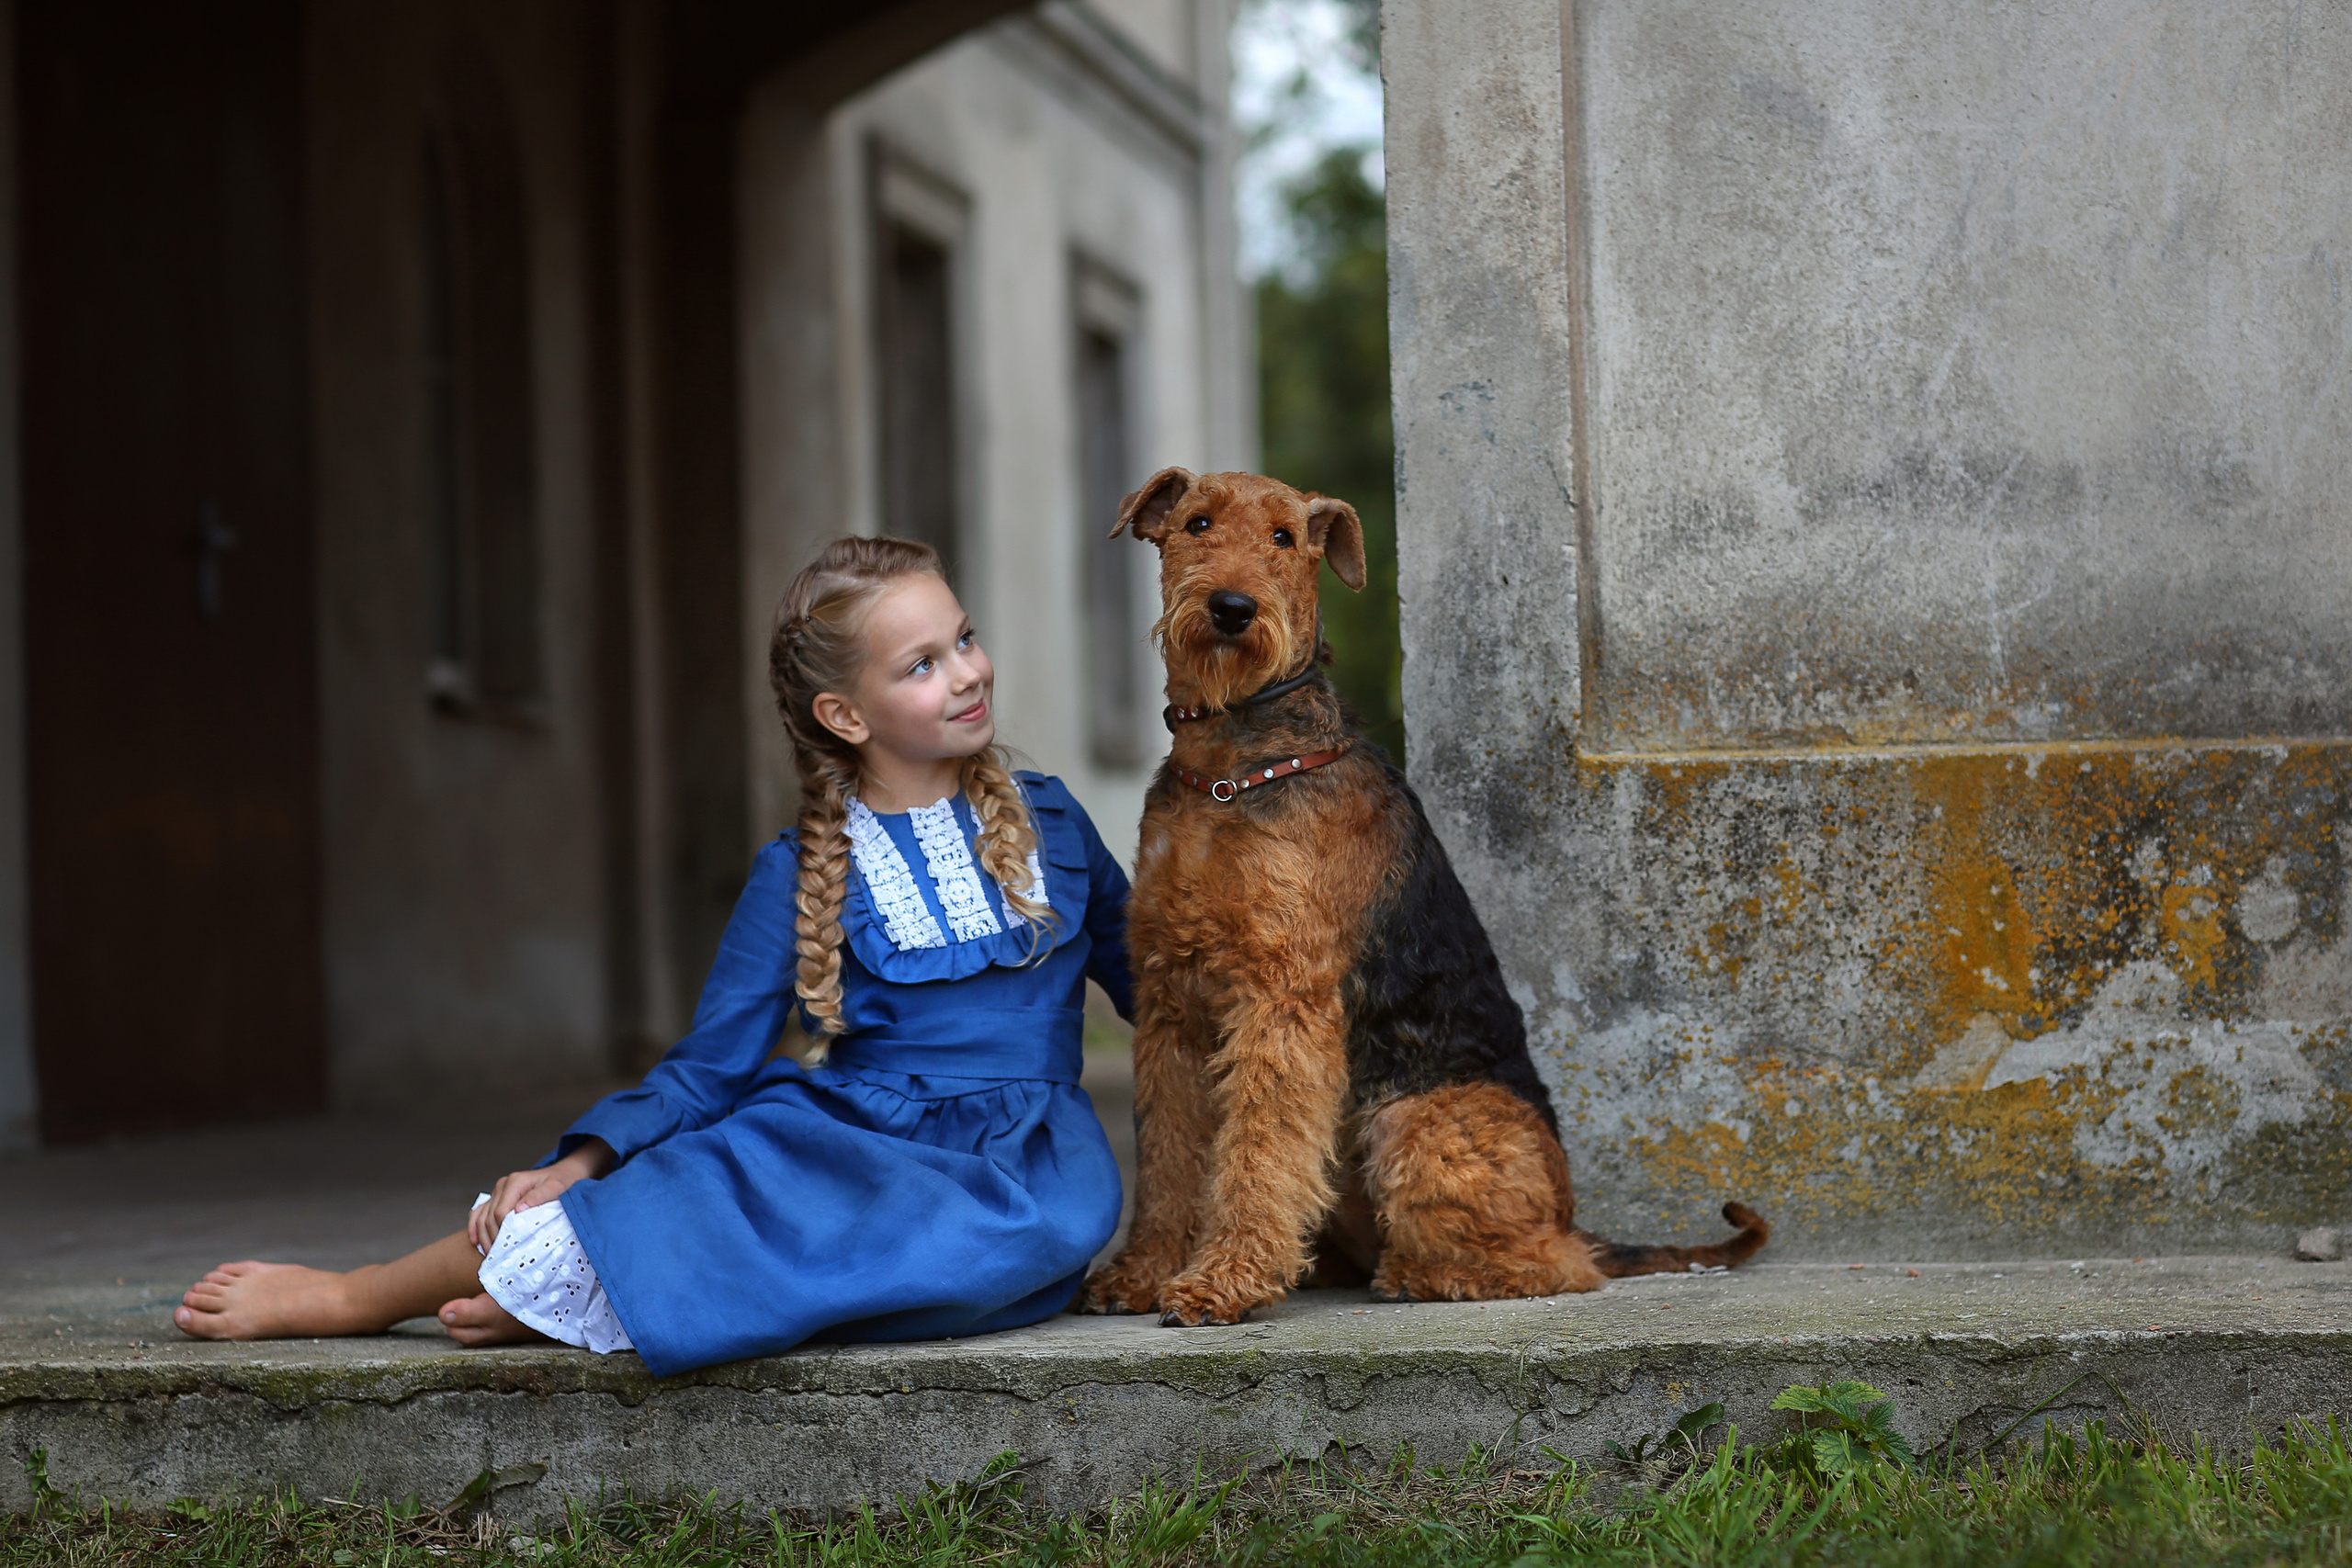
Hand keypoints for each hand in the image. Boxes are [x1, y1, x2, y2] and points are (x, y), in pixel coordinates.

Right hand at [469, 1139, 614, 1252]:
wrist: (564, 1173)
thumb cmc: (563, 1181)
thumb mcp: (556, 1188)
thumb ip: (539, 1196)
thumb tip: (518, 1209)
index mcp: (515, 1182)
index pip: (500, 1212)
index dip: (502, 1232)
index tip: (508, 1248)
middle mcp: (503, 1185)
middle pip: (489, 1217)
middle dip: (492, 1238)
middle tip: (497, 1257)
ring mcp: (498, 1191)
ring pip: (481, 1216)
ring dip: (482, 1236)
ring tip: (489, 1254)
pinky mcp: (497, 1197)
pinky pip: (480, 1212)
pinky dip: (475, 1227)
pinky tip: (475, 1241)